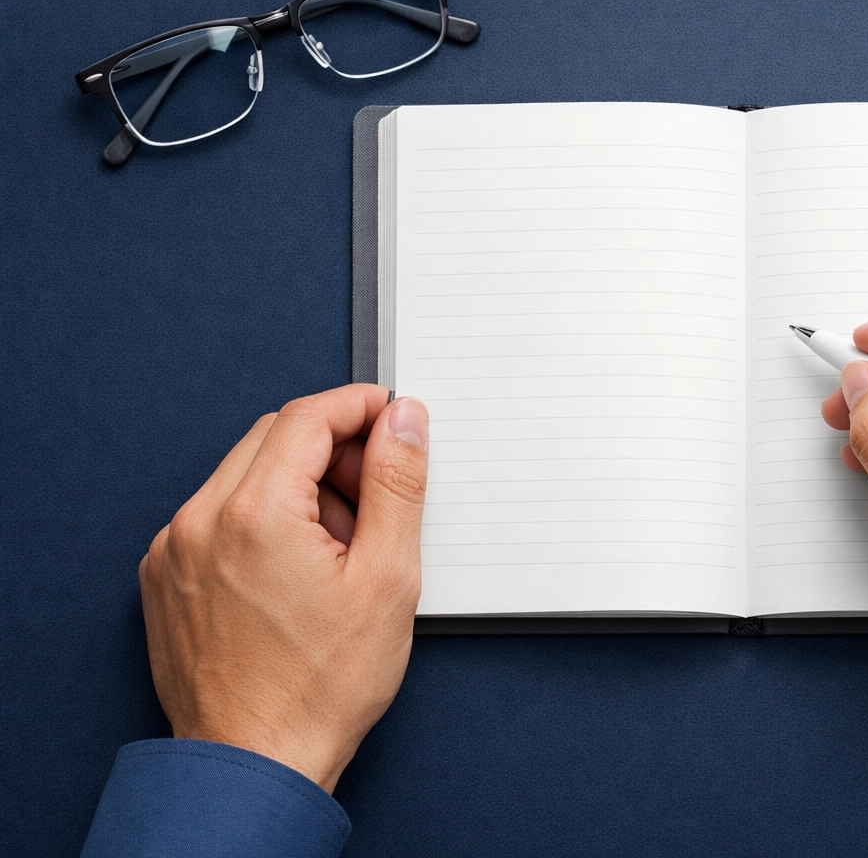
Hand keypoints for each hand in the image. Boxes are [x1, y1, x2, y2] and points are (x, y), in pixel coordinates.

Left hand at [138, 384, 429, 791]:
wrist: (254, 762)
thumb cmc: (320, 687)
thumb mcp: (387, 578)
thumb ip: (398, 484)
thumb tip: (403, 420)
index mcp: (254, 513)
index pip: (307, 417)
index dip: (359, 407)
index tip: (392, 417)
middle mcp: (199, 521)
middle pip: (273, 438)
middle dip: (332, 448)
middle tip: (377, 493)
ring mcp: (173, 549)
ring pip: (243, 474)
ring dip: (299, 485)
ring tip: (342, 547)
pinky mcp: (163, 576)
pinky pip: (217, 515)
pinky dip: (262, 518)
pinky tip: (298, 568)